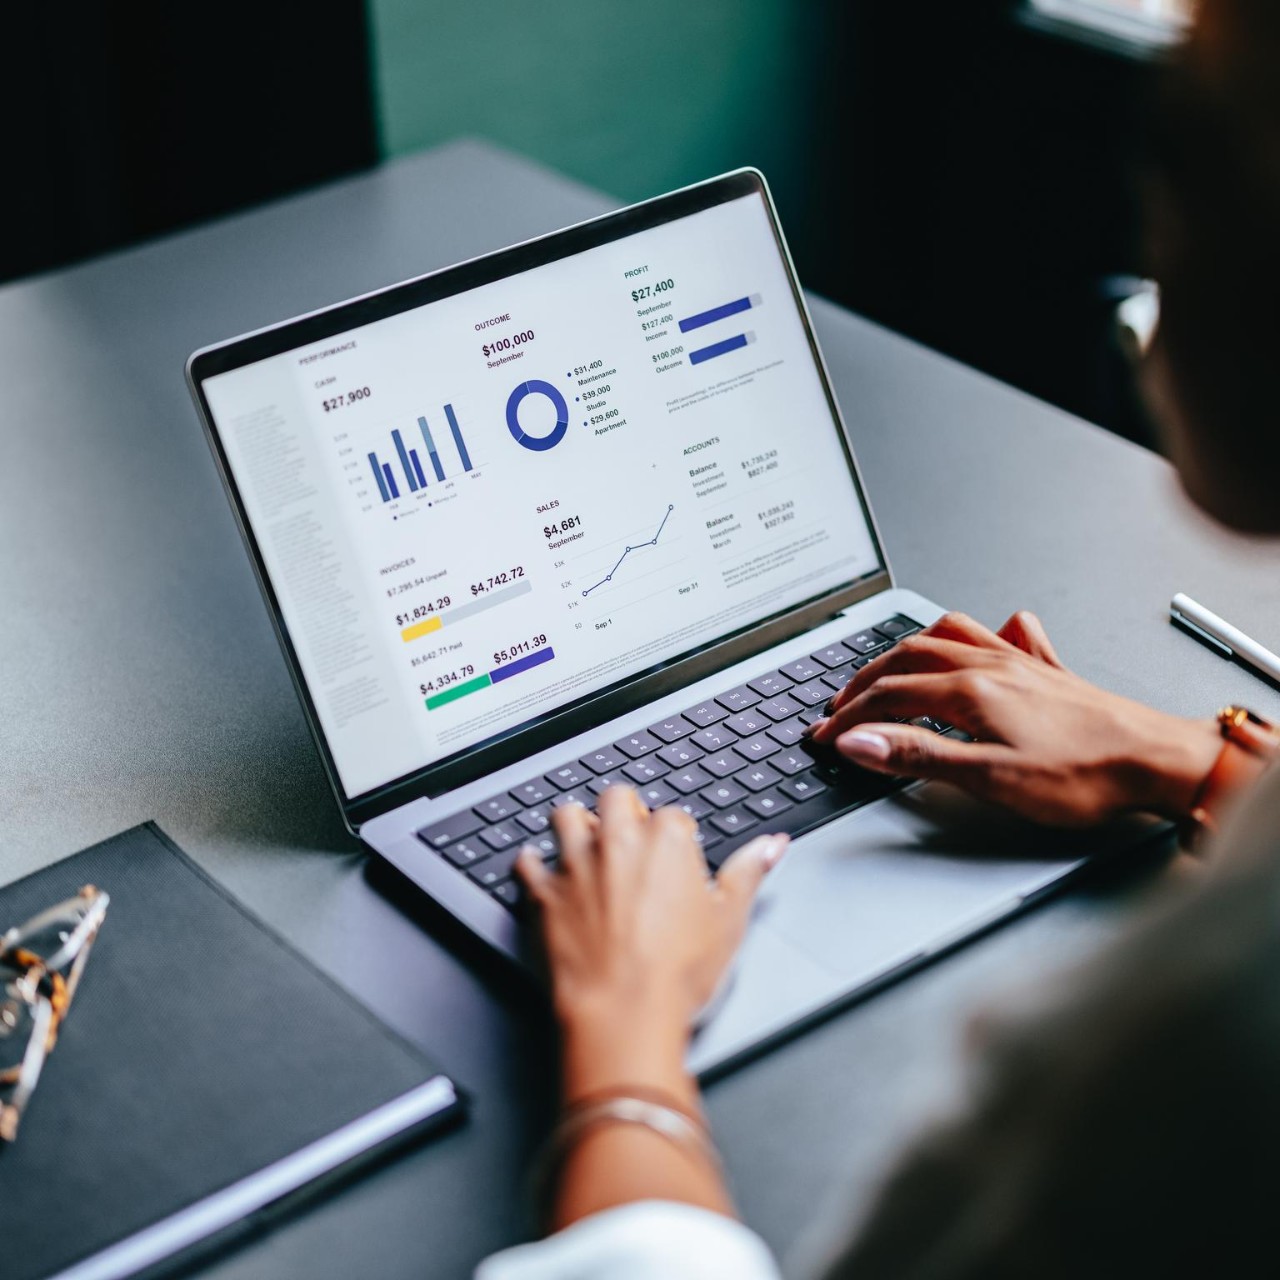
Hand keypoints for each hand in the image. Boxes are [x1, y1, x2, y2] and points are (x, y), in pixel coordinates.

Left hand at [517, 788, 786, 1044]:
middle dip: (625, 812)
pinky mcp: (546, 893)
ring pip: (566, 815)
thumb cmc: (678, 972)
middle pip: (616, 798)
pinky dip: (533, 863)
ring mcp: (577, 864)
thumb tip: (772, 845)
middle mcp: (618, 841)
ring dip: (576, 824)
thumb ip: (749, 872)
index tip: (679, 858)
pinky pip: (527, 862)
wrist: (625, 1012)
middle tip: (634, 843)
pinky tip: (540, 866)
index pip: (672, 815)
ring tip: (588, 842)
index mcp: (666, 839)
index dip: (677, 836)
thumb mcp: (731, 919)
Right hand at [807, 611, 1220, 826]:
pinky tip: (985, 638)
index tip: (824, 736)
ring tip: (886, 664)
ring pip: (948, 636)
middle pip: (907, 658)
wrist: (1156, 762)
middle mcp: (990, 666)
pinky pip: (1004, 634)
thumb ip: (919, 755)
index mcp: (970, 691)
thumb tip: (859, 741)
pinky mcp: (1047, 672)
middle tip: (839, 703)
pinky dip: (980, 632)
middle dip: (864, 680)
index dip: (848, 718)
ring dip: (907, 648)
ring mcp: (1019, 663)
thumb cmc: (1085, 776)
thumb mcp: (990, 778)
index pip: (887, 697)